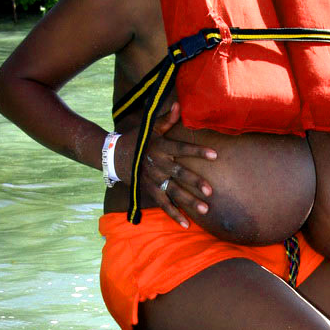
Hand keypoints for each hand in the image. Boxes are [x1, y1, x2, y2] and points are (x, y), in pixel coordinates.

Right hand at [115, 103, 216, 226]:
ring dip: (189, 202)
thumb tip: (180, 105)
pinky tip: (186, 225)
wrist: (114, 155)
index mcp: (161, 147)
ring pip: (173, 192)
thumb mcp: (150, 127)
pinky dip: (174, 215)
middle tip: (210, 191)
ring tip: (205, 210)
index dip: (197, 151)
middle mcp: (158, 164)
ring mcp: (153, 179)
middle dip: (194, 182)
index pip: (182, 148)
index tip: (215, 155)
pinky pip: (163, 204)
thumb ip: (167, 118)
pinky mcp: (149, 190)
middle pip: (179, 174)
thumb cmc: (137, 139)